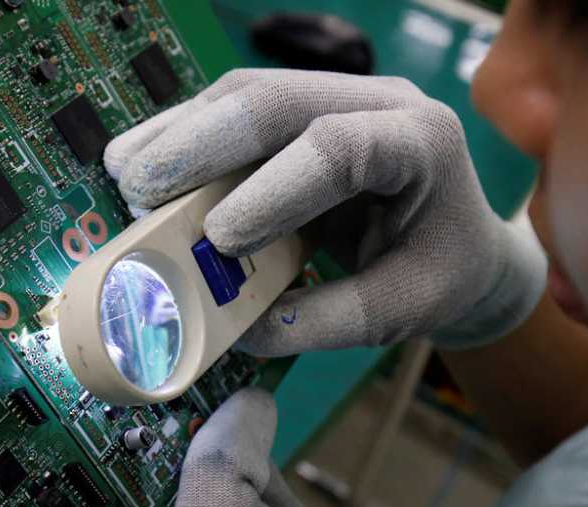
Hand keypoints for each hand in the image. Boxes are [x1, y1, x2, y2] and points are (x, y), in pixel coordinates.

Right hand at [104, 69, 546, 352]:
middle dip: (201, 143)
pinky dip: (185, 137)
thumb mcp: (407, 308)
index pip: (339, 149)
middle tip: (140, 186)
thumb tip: (244, 332)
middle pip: (278, 99)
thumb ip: (334, 320)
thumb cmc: (444, 272)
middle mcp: (380, 100)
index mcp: (423, 144)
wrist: (462, 241)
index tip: (219, 237)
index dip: (273, 189)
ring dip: (179, 134)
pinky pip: (236, 112)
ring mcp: (338, 96)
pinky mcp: (303, 111)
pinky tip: (141, 161)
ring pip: (247, 95)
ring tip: (125, 173)